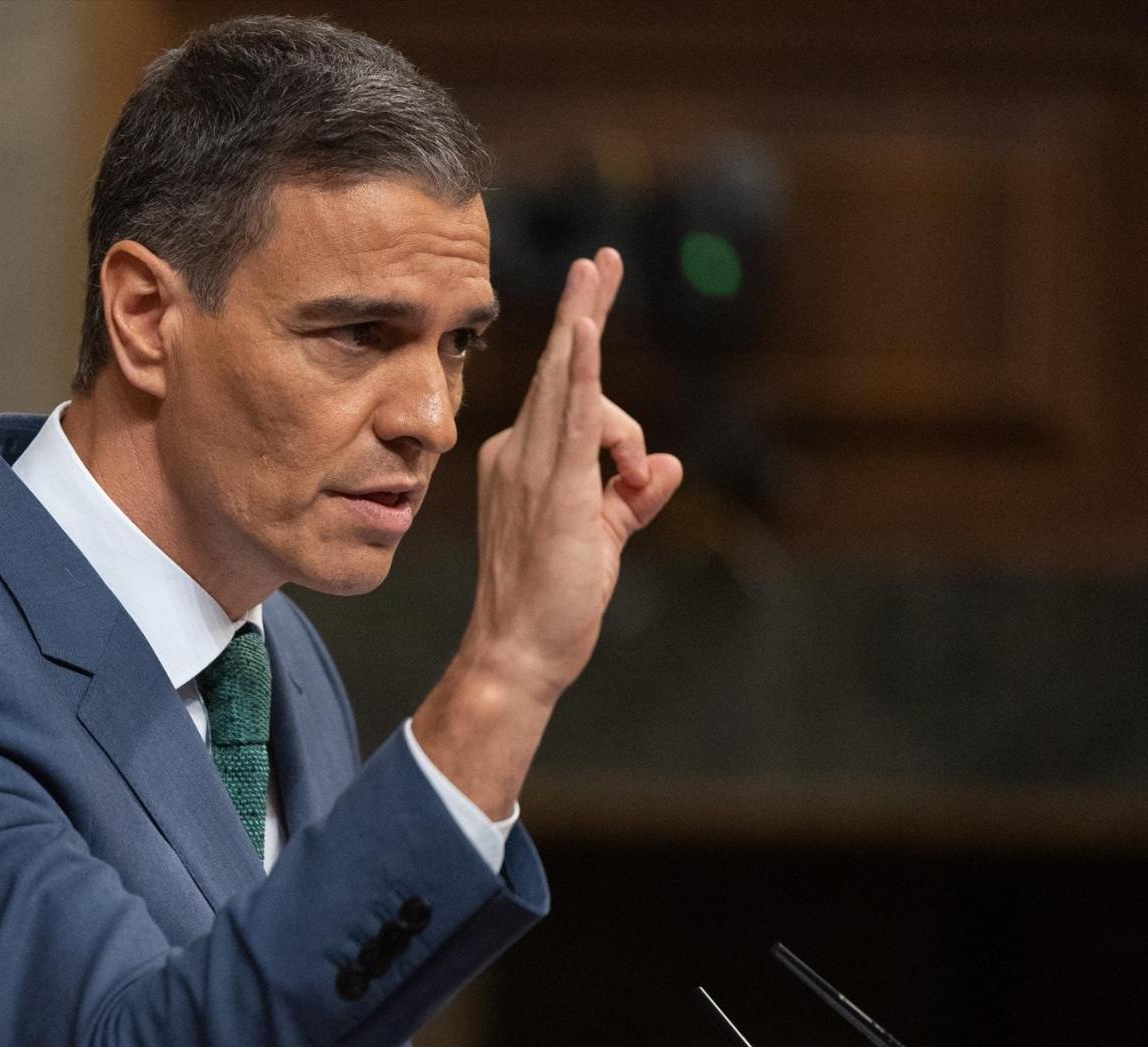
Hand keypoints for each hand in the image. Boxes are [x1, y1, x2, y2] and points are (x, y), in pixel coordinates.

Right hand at [411, 251, 680, 816]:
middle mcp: (517, 455)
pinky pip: (571, 419)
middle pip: (562, 372)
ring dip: (587, 322)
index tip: (594, 299)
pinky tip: (588, 333)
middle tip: (602, 257)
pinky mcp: (556, 491)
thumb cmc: (551, 603)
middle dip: (585, 308)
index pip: (567, 400)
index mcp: (521, 463)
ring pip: (570, 386)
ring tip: (603, 270)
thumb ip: (631, 499)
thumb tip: (668, 466)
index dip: (584, 348)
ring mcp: (531, 470)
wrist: (517, 651)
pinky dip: (583, 373)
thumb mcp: (599, 539)